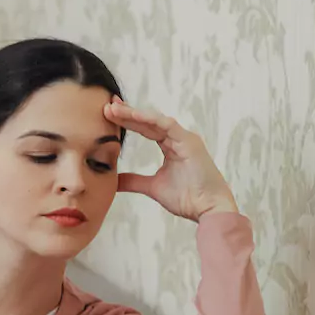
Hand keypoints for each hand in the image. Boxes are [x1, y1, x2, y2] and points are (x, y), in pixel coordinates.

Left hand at [103, 98, 238, 220]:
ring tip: (114, 108)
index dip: (127, 121)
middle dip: (126, 113)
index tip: (108, 114)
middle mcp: (177, 138)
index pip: (145, 129)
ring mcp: (184, 138)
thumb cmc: (187, 198)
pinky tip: (133, 114)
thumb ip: (133, 181)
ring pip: (155, 120)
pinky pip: (167, 125)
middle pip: (147, 121)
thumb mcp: (152, 187)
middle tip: (107, 105)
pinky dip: (149, 119)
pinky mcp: (189, 141)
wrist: (207, 209)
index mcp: (170, 146)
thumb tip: (113, 181)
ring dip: (134, 113)